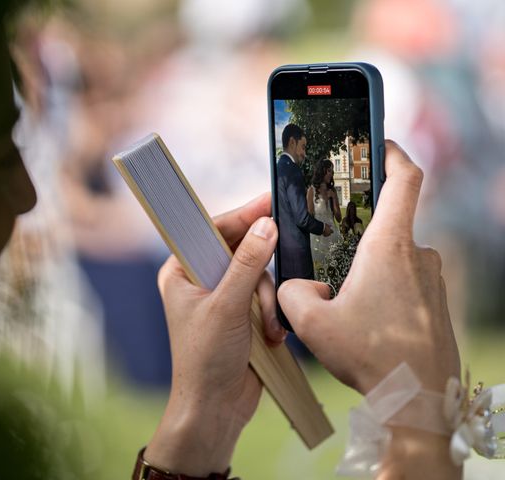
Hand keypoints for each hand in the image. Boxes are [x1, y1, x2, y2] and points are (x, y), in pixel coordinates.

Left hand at [145, 193, 286, 475]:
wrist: (215, 407)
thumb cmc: (205, 359)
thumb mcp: (227, 307)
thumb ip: (247, 265)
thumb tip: (265, 226)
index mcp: (181, 272)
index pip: (211, 230)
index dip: (240, 216)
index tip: (267, 202)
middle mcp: (200, 280)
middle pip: (240, 251)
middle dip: (259, 273)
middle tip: (276, 268)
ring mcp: (222, 297)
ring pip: (258, 276)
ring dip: (267, 302)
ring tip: (267, 329)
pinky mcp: (241, 314)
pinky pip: (265, 297)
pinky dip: (272, 314)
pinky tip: (271, 336)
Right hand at [278, 141, 460, 478]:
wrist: (419, 399)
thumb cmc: (371, 356)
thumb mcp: (311, 322)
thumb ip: (291, 292)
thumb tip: (296, 286)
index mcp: (390, 247)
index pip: (406, 178)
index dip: (393, 151)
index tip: (378, 141)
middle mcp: (418, 256)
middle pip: (390, 222)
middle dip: (359, 229)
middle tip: (334, 243)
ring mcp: (432, 281)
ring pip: (394, 258)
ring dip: (368, 266)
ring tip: (344, 294)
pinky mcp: (436, 304)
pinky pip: (405, 283)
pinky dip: (384, 289)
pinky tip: (365, 317)